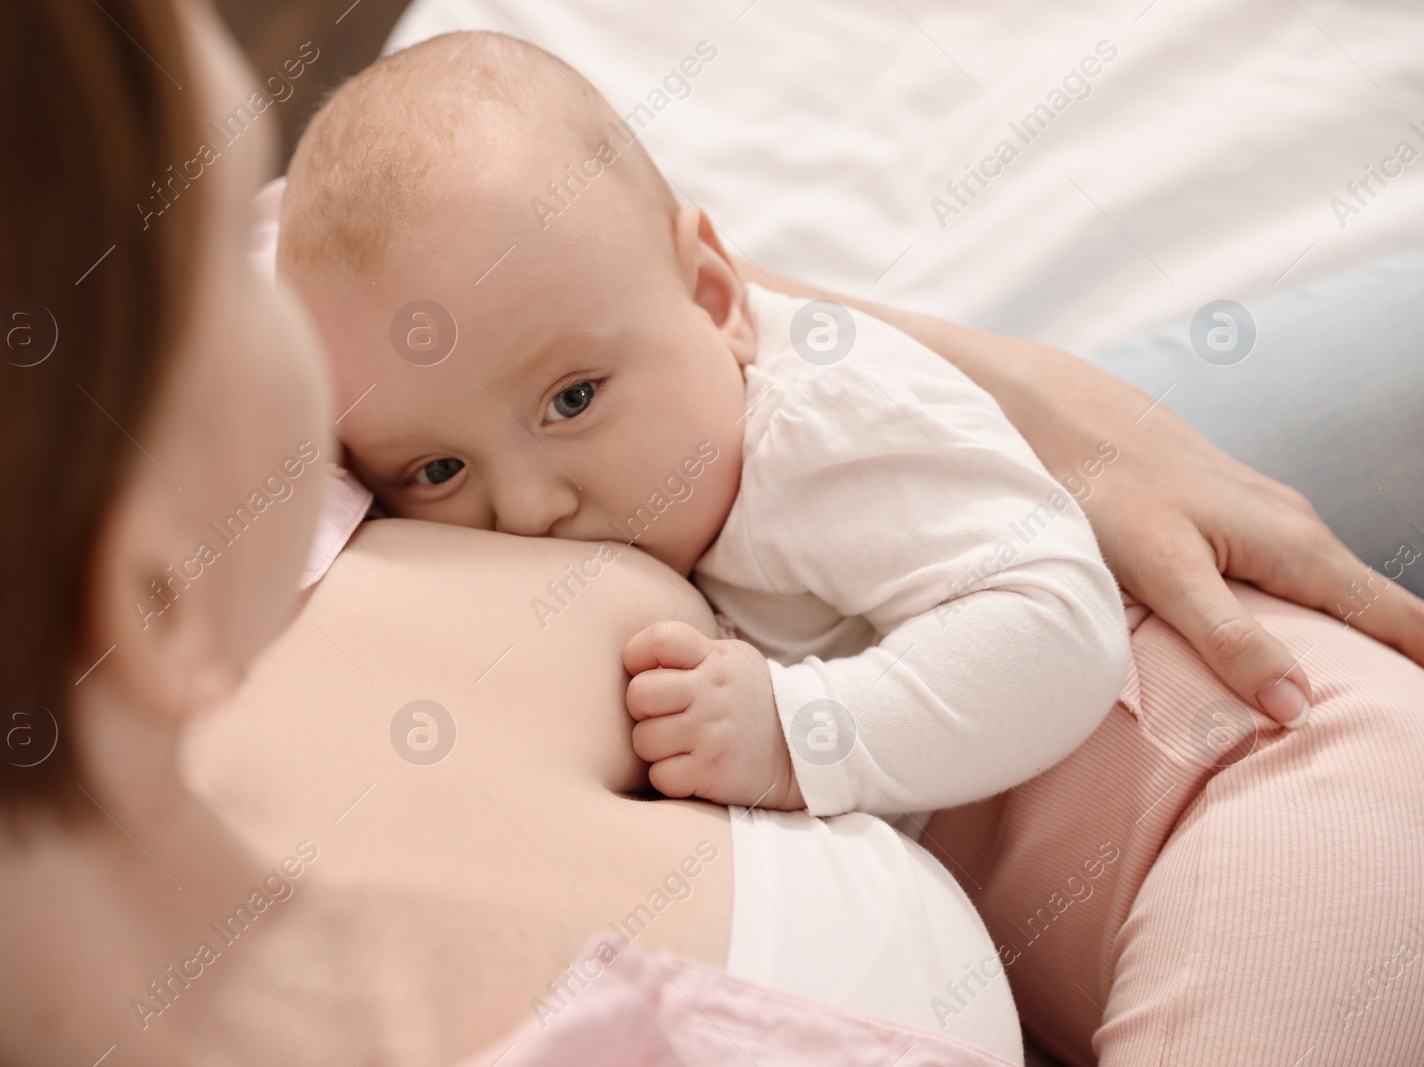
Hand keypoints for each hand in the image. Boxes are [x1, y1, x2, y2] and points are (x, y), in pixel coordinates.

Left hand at [622, 621, 804, 809]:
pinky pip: (660, 776)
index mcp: (716, 659)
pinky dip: (669, 776)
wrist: (802, 750)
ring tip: (679, 743)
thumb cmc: (750, 701)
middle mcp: (712, 693)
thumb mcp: (731, 662)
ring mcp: (712, 735)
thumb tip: (636, 660)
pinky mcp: (712, 772)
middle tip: (663, 715)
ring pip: (643, 740)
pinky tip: (689, 768)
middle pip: (639, 694)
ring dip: (655, 747)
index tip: (645, 671)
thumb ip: (689, 655)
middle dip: (643, 708)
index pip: (661, 638)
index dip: (638, 654)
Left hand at [744, 263, 1423, 724]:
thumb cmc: (966, 408)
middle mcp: (1176, 500)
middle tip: (1405, 688)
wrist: (1049, 395)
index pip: (1178, 570)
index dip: (1227, 636)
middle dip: (1341, 626)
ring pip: (1311, 559)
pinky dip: (1360, 608)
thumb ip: (797, 326)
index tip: (1280, 700)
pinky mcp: (1234, 515)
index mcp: (1105, 494)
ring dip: (1376, 616)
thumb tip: (706, 252)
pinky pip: (1308, 564)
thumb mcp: (890, 365)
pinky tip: (1408, 656)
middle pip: (1276, 564)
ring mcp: (1217, 504)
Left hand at [1023, 381, 1423, 724]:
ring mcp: (1267, 520)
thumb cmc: (1109, 489)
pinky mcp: (1234, 519)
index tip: (1423, 721)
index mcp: (1298, 547)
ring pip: (1336, 591)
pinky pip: (1296, 577)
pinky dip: (1316, 616)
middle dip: (1406, 663)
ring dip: (1364, 640)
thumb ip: (1228, 638)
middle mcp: (1297, 529)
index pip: (1398, 617)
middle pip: (1377, 608)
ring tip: (1378, 697)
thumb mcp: (1165, 571)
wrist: (1065, 417)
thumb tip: (1299, 708)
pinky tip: (1301, 646)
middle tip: (1405, 724)